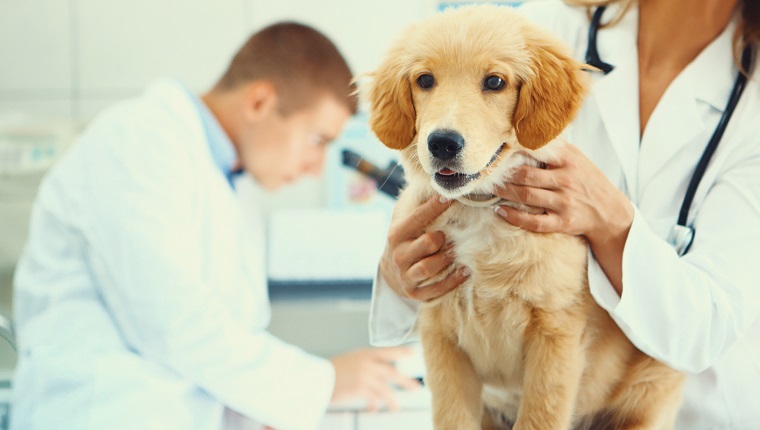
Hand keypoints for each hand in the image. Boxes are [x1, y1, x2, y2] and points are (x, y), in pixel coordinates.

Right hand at [330, 347, 420, 410]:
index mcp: (364, 354)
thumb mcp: (349, 360)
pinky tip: (373, 409)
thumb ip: (365, 364)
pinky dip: (374, 406)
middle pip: (392, 373)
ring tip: (396, 406)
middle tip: (416, 387)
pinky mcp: (360, 389)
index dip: (401, 352)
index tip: (413, 353)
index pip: (387, 352)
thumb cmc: (329, 370)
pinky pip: (373, 399)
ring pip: (385, 389)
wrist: (316, 377)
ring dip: (392, 400)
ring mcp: (365, 376)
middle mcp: (367, 363)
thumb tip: (377, 373)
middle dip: (405, 381)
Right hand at [380, 196, 468, 300]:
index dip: (435, 206)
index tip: (450, 197)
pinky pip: (437, 288)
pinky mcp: (415, 293)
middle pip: (427, 243)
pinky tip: (465, 270)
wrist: (392, 274)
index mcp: (397, 234)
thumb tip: (429, 179)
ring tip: (457, 251)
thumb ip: (414, 202)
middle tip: (450, 235)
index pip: (417, 217)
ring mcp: (406, 275)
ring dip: (447, 258)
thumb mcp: (403, 220)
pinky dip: (453, 280)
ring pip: (430, 267)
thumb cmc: (406, 240)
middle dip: (442, 238)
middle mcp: (399, 255)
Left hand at [493, 143, 632, 245]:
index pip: (536, 151)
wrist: (610, 211)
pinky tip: (500, 211)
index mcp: (568, 160)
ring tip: (491, 188)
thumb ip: (555, 147)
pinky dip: (514, 217)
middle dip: (504, 174)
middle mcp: (566, 180)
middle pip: (526, 175)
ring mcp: (564, 202)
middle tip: (488, 173)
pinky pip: (534, 221)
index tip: (497, 151)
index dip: (513, 151)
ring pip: (527, 196)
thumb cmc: (588, 181)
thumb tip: (528, 132)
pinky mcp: (563, 222)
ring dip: (505, 192)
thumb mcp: (577, 158)